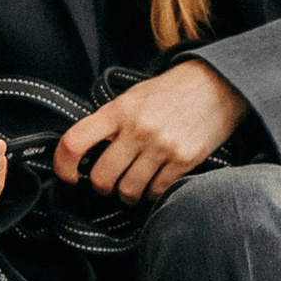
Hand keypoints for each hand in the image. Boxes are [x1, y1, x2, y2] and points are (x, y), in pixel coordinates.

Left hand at [53, 64, 246, 203]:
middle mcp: (138, 129)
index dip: (63, 165)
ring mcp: (162, 146)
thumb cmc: (171, 92)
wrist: (217, 85)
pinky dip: (151, 194)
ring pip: (128, 191)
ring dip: (127, 195)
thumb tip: (85, 154)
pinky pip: (157, 193)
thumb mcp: (133, 96)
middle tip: (109, 181)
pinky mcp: (185, 160)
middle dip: (102, 186)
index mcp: (119, 110)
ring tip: (133, 184)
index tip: (69, 176)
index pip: (75, 142)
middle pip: (102, 178)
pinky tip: (154, 183)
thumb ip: (109, 122)